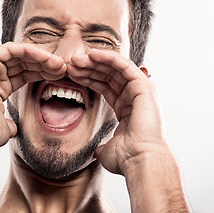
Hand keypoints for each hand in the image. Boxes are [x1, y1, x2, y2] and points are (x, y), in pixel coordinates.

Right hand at [0, 42, 65, 150]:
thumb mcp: (4, 128)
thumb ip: (11, 123)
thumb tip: (14, 126)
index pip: (25, 75)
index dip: (43, 75)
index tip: (61, 77)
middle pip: (25, 63)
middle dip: (46, 65)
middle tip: (64, 68)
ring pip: (21, 54)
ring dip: (41, 57)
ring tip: (58, 63)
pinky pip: (12, 50)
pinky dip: (30, 51)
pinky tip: (45, 57)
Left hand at [67, 49, 166, 174]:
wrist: (139, 160)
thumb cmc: (126, 157)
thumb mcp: (107, 148)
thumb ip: (102, 144)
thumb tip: (97, 150)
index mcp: (126, 108)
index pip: (105, 86)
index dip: (88, 78)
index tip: (70, 74)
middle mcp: (134, 96)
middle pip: (108, 74)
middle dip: (88, 67)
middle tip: (70, 63)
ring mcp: (141, 89)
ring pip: (114, 67)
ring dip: (94, 61)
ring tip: (75, 59)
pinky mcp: (143, 85)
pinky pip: (123, 65)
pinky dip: (107, 58)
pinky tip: (91, 54)